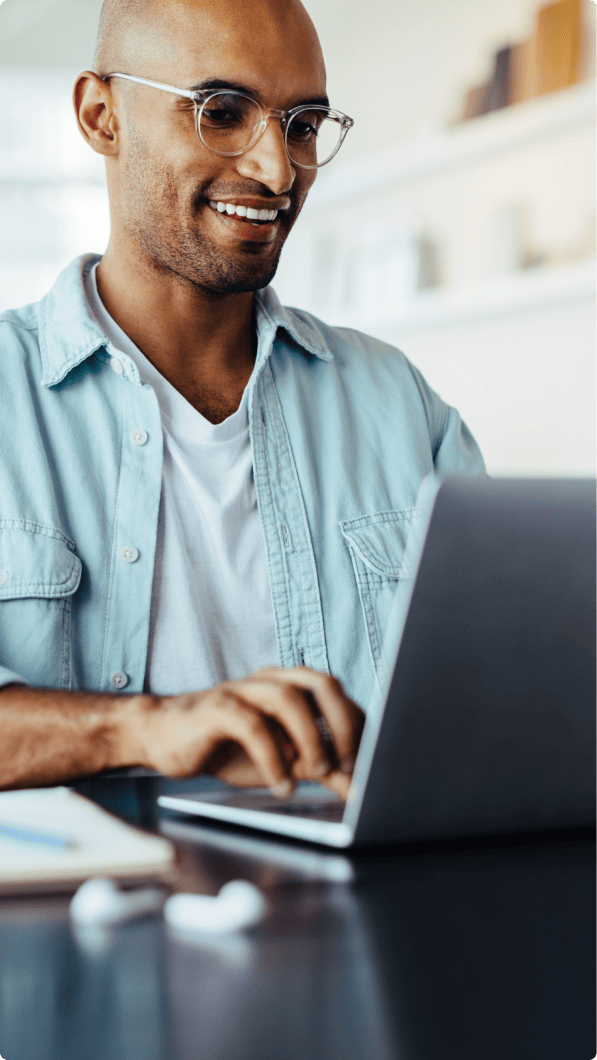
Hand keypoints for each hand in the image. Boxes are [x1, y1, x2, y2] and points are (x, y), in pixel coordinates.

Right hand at [133, 667, 364, 799]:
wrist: (160, 737)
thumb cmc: (224, 746)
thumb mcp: (280, 760)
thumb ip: (317, 767)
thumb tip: (358, 787)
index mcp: (290, 685)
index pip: (337, 695)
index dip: (357, 726)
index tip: (368, 763)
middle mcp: (270, 680)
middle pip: (321, 683)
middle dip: (343, 723)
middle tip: (350, 763)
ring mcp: (242, 690)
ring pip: (287, 697)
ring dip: (310, 737)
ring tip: (316, 772)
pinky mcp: (216, 708)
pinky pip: (251, 724)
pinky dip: (272, 756)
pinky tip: (280, 784)